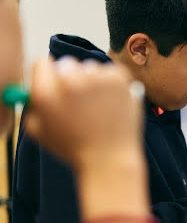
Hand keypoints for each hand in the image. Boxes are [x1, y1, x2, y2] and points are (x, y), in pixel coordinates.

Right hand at [24, 57, 143, 172]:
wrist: (109, 159)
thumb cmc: (74, 149)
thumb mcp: (40, 132)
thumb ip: (33, 106)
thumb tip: (36, 85)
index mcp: (46, 93)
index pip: (42, 64)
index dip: (48, 74)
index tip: (56, 81)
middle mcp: (70, 81)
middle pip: (67, 63)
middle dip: (71, 77)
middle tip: (79, 98)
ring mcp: (96, 78)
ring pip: (91, 68)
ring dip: (93, 81)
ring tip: (98, 107)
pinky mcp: (118, 79)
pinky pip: (112, 71)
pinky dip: (112, 82)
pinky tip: (112, 102)